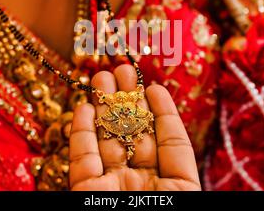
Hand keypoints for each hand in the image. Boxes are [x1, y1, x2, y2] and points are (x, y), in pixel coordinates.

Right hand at [69, 64, 200, 190]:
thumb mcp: (183, 186)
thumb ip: (175, 147)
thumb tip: (160, 100)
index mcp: (171, 183)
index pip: (169, 141)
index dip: (162, 112)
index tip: (152, 87)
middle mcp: (141, 182)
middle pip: (133, 135)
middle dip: (126, 102)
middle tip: (120, 71)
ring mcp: (112, 187)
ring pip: (106, 141)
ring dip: (102, 109)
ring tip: (101, 78)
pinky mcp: (85, 192)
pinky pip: (82, 160)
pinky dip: (81, 134)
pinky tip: (83, 107)